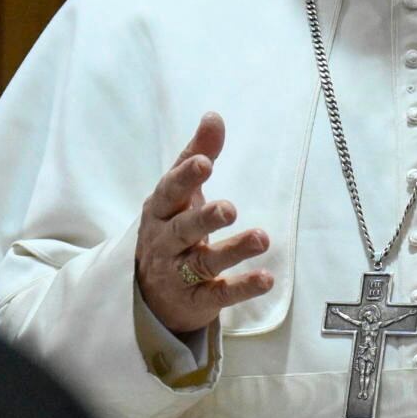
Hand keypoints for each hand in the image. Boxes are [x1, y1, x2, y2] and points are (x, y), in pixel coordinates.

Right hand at [138, 112, 273, 334]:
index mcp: (160, 211)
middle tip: (229, 208)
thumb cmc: (170, 229)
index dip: (185, 177)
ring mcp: (178, 274)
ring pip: (203, 263)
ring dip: (233, 251)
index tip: (205, 162)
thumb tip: (213, 116)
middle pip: (183, 229)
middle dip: (205, 218)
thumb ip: (196, 155)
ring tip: (261, 238)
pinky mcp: (196, 301)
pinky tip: (266, 278)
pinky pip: (218, 295)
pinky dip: (242, 287)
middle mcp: (166, 242)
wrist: (150, 294)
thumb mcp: (179, 194)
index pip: (169, 192)